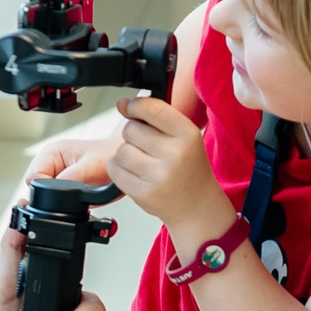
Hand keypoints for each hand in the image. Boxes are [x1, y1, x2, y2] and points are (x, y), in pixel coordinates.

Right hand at [17, 118, 124, 200]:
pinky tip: (79, 197)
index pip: (33, 178)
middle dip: (52, 196)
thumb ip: (72, 177)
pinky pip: (56, 199)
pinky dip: (65, 202)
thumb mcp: (91, 166)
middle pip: (36, 189)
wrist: (123, 160)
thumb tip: (57, 190)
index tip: (63, 194)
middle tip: (74, 193)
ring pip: (45, 196)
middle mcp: (50, 163)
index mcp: (51, 153)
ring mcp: (56, 174)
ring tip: (80, 192)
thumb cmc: (110, 155)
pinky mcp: (63, 184)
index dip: (44, 191)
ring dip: (59, 200)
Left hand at [108, 95, 229, 253]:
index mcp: (187, 134)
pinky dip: (119, 169)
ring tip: (142, 162)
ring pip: (121, 150)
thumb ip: (155, 116)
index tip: (130, 108)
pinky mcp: (143, 193)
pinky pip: (114, 169)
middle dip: (132, 135)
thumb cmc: (187, 168)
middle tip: (147, 147)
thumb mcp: (183, 137)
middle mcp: (175, 154)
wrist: (196, 206)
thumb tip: (121, 103)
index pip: (151, 108)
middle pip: (131, 130)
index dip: (135, 106)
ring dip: (125, 154)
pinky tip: (135, 173)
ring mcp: (158, 176)